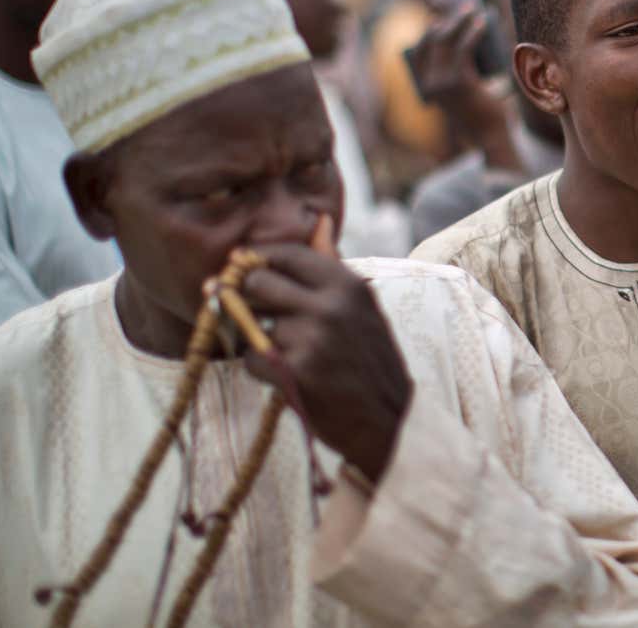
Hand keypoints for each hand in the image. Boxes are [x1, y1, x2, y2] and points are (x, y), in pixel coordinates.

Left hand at [239, 216, 413, 481]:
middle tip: (260, 314)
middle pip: (257, 281)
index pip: (285, 253)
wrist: (389, 419)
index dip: (258, 261)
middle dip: (249, 297)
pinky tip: (286, 374)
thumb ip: (332, 263)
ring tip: (286, 352)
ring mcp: (312, 338)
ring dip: (257, 338)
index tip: (250, 273)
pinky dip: (260, 368)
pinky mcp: (295, 372)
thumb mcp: (361, 305)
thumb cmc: (369, 358)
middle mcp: (330, 305)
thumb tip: (320, 219)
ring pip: (250, 323)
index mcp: (347, 283)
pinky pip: (250, 357)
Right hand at [406, 4, 519, 165]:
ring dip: (460, 21)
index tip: (443, 19)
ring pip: (448, 41)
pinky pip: (464, 48)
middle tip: (465, 10)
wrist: (489, 138)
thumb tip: (467, 46)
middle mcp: (429, 83)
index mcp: (425, 87)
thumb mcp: (463, 93)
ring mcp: (442, 81)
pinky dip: (472, 32)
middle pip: (434, 41)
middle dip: (448, 21)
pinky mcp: (459, 81)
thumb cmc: (480, 115)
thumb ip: (458, 75)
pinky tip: (482, 23)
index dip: (430, 32)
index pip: (420, 51)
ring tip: (474, 11)